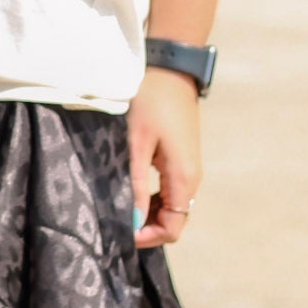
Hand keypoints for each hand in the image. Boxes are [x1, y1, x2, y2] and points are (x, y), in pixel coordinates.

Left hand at [127, 67, 201, 247]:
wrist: (172, 70)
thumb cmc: (152, 102)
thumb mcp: (137, 143)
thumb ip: (135, 183)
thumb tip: (133, 222)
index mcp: (184, 178)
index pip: (173, 228)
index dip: (148, 237)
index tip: (120, 231)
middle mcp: (192, 179)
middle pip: (174, 221)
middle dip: (147, 228)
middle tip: (115, 220)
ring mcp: (189, 169)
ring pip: (173, 207)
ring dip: (149, 214)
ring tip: (120, 207)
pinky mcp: (183, 160)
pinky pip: (171, 192)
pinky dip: (154, 199)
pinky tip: (132, 190)